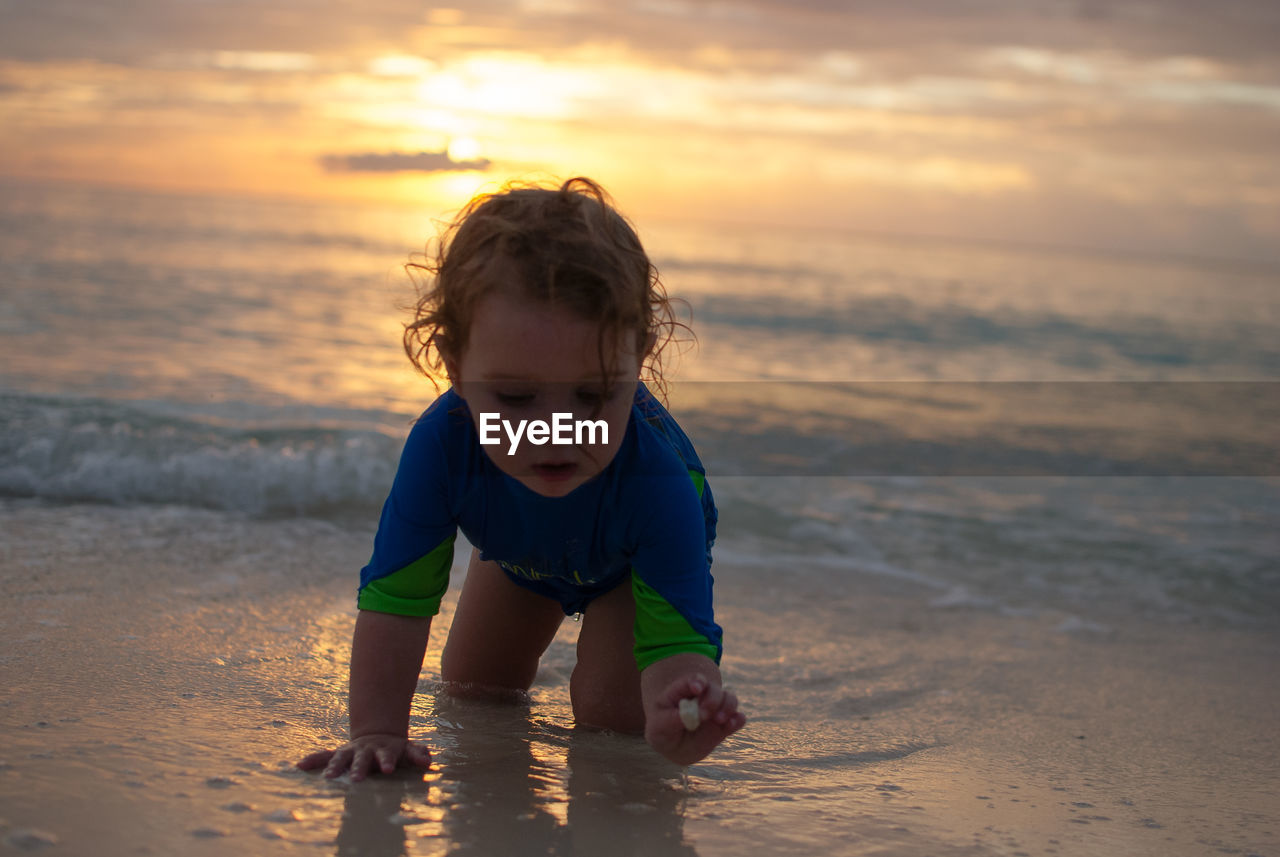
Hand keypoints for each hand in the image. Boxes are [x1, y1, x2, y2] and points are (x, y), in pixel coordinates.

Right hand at [296, 733, 431, 780]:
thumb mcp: (408, 748)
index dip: (388, 761)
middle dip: (359, 768)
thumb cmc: (394, 748)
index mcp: (383, 749)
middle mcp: (365, 750)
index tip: (389, 769)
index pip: (386, 755)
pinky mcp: (338, 754)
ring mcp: (350, 751)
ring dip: (335, 766)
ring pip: (341, 757)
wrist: (376, 734)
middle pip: (362, 758)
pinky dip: (313, 760)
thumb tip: (427, 761)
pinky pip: (323, 756)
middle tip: (357, 779)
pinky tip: (300, 766)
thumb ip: (417, 754)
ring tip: (329, 777)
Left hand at [645, 673, 744, 765]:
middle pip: (713, 689)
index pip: (693, 680)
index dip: (697, 681)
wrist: (674, 745)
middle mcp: (703, 696)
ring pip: (729, 699)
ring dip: (727, 707)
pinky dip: (738, 720)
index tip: (697, 688)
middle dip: (711, 700)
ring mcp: (715, 709)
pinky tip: (731, 725)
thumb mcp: (658, 726)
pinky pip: (738, 718)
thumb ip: (672, 719)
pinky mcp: (725, 725)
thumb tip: (689, 716)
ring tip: (719, 720)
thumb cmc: (663, 730)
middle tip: (704, 715)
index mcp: (683, 691)